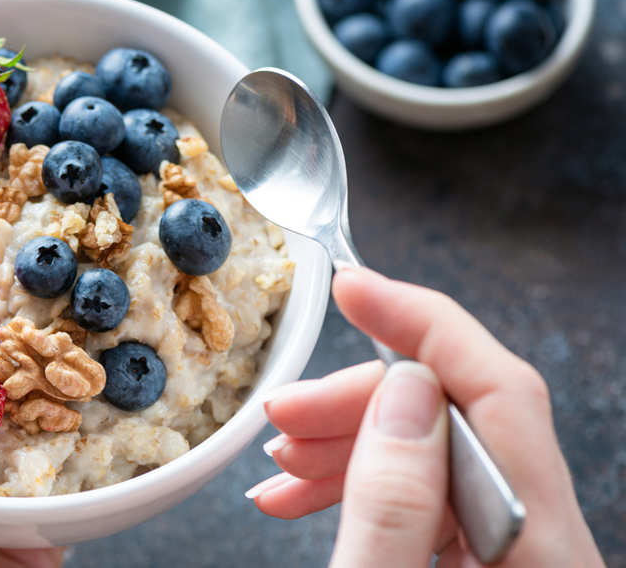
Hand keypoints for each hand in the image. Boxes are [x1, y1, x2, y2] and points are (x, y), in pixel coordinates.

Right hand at [247, 267, 604, 567]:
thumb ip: (391, 501)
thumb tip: (401, 394)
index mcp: (538, 547)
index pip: (501, 391)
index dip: (420, 322)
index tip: (354, 286)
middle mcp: (541, 542)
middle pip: (459, 417)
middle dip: (359, 401)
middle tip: (286, 411)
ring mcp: (514, 551)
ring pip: (435, 452)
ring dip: (349, 442)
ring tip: (284, 460)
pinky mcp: (484, 563)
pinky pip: (427, 496)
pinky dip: (362, 484)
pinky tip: (306, 488)